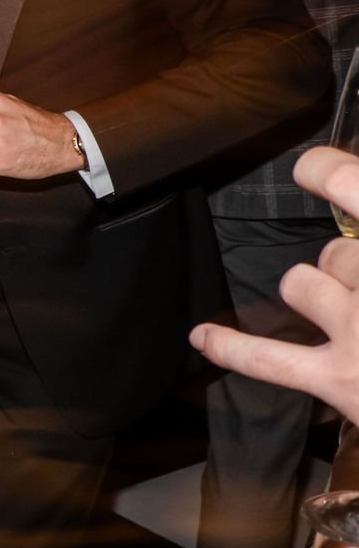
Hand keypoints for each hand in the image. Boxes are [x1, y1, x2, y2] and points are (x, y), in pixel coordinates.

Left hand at [191, 147, 358, 422]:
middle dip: (354, 268)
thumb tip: (354, 214)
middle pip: (336, 252)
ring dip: (322, 295)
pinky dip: (233, 347)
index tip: (312, 167)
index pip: (357, 188)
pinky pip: (268, 359)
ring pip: (302, 282)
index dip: (330, 172)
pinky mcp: (339, 380)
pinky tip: (203, 335)